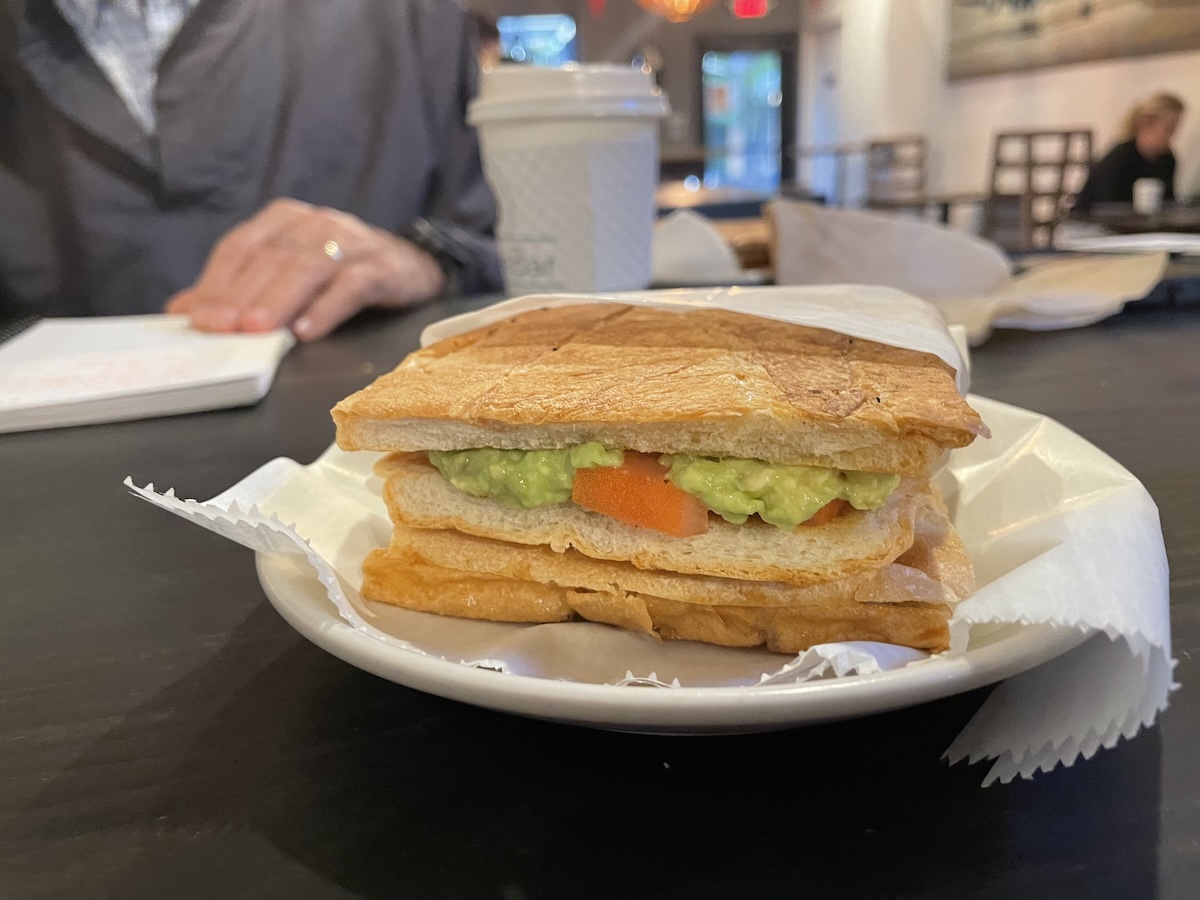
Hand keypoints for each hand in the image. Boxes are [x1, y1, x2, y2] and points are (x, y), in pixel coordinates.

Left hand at [165, 199, 445, 340]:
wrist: (410, 265)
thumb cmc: (340, 271)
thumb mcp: (286, 273)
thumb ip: (239, 289)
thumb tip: (183, 312)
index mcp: (284, 219)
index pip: (241, 248)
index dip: (217, 283)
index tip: (199, 319)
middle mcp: (316, 223)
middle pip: (272, 259)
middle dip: (244, 296)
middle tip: (224, 330)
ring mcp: (350, 243)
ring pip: (308, 270)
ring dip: (281, 302)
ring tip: (260, 331)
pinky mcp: (381, 268)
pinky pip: (350, 287)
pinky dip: (327, 309)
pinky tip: (308, 332)